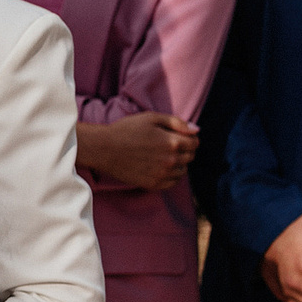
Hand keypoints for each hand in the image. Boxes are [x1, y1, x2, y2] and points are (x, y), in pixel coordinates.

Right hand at [77, 112, 200, 190]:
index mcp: (172, 142)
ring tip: (163, 156)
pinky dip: (171, 175)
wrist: (104, 149)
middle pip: (190, 157)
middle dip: (184, 150)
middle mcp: (170, 160)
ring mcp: (162, 174)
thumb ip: (177, 122)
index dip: (189, 137)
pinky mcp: (153, 184)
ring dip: (178, 163)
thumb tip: (196, 130)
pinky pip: (172, 182)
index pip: (195, 143)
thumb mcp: (152, 118)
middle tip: (168, 145)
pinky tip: (160, 167)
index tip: (179, 136)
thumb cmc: (127, 130)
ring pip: (183, 171)